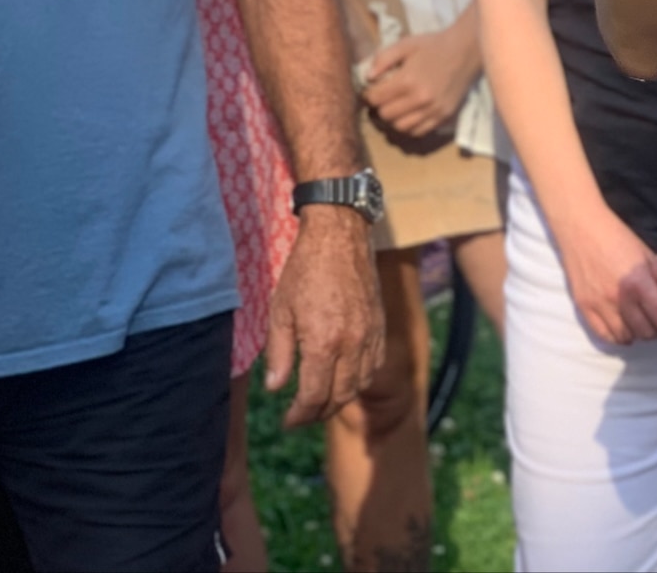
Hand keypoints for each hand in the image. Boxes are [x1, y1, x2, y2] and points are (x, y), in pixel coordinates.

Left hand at [264, 206, 384, 426]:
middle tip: (301, 417)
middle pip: (340, 397)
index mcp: (323, 342)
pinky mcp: (380, 326)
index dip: (299, 415)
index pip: (314, 396)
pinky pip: (375, 365)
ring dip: (340, 400)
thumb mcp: (280, 310)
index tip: (287, 422)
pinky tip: (345, 379)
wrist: (339, 235)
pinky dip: (360, 380)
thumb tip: (276, 388)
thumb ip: (279, 353)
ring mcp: (370, 335)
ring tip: (321, 402)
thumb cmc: (304, 270)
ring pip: (360, 384)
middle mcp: (352, 344)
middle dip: (319, 413)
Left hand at [362, 26, 478, 137]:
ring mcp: (433, 110)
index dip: (369, 95)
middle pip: (386, 115)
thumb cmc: (433, 46)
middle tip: (383, 98)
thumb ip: (383, 58)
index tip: (371, 90)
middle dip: (380, 107)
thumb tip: (368, 77)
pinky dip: (410, 126)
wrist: (465, 51)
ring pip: (400, 127)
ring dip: (393, 119)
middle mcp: (420, 99)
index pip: (376, 99)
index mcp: (408, 80)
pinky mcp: (443, 116)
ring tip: (396, 107)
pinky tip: (409, 114)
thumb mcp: (405, 44)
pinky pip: (419, 131)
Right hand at [555, 200, 656, 345]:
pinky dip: (619, 336)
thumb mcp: (646, 254)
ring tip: (647, 324)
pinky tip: (627, 328)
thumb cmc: (616, 236)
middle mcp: (618, 298)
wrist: (581, 227)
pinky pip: (605, 335)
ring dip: (640, 334)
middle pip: (647, 332)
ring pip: (627, 337)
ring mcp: (598, 305)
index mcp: (638, 282)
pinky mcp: (584, 307)